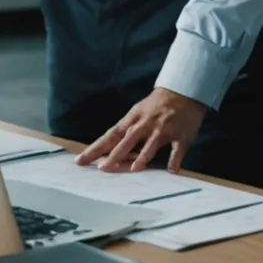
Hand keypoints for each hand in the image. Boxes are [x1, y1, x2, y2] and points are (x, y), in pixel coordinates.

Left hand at [75, 87, 207, 172]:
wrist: (182, 91)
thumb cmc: (156, 106)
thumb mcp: (137, 113)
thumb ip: (126, 131)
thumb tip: (109, 149)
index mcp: (132, 119)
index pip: (111, 135)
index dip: (96, 148)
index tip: (81, 160)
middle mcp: (146, 124)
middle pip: (128, 139)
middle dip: (115, 154)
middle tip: (103, 168)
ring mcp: (163, 129)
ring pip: (151, 144)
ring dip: (143, 156)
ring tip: (135, 169)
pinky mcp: (181, 135)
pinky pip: (177, 149)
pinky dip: (174, 160)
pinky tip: (171, 171)